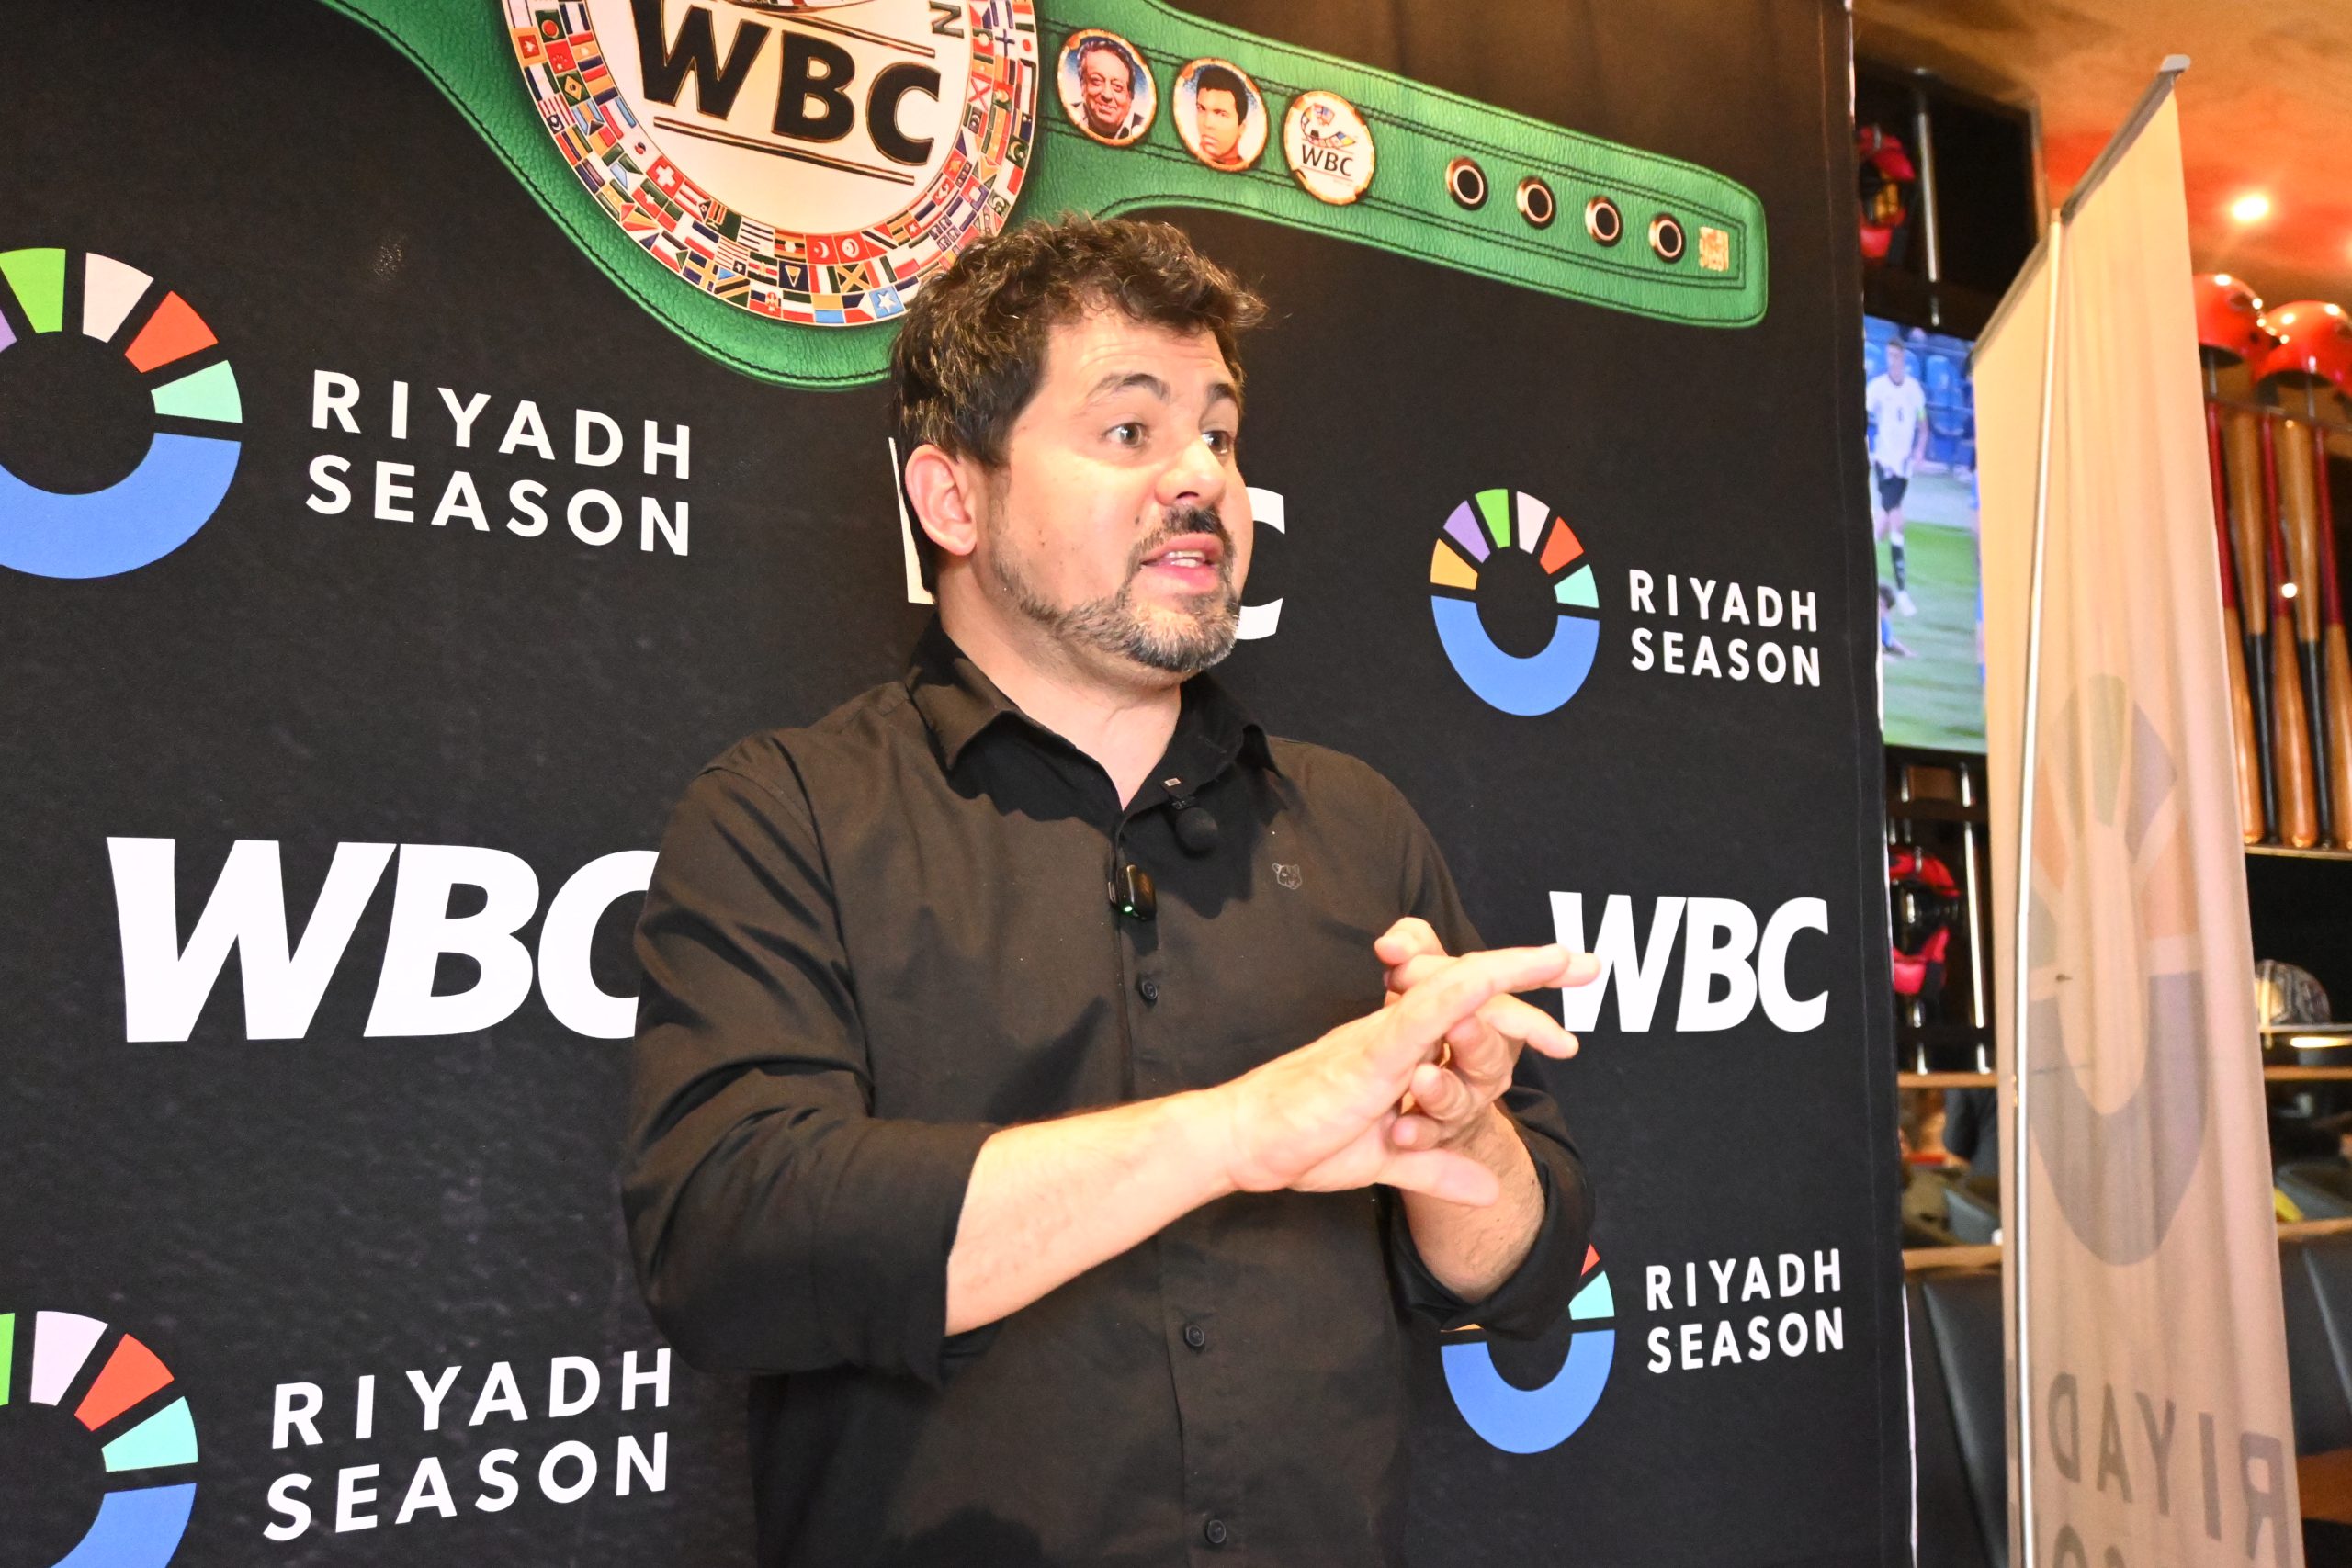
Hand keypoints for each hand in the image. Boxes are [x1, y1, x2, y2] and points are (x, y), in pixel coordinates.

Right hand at [1207, 944, 1578, 1206]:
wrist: (1247, 1143)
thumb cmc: (1301, 1142)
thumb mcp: (1386, 1161)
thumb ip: (1436, 1167)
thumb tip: (1486, 1188)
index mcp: (1403, 1048)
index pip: (1469, 1012)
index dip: (1518, 1001)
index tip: (1565, 1002)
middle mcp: (1398, 1031)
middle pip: (1473, 988)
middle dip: (1533, 970)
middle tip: (1588, 961)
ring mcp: (1386, 1037)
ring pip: (1456, 988)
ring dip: (1512, 969)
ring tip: (1562, 958)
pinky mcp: (1370, 1053)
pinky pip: (1421, 1014)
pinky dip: (1459, 992)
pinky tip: (1492, 979)